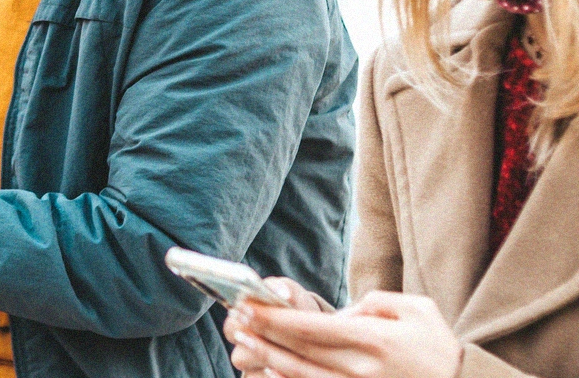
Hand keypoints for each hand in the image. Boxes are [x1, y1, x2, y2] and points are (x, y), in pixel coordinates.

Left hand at [229, 291, 461, 377]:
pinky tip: (270, 369)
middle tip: (236, 318)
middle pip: (298, 350)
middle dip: (263, 333)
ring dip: (267, 357)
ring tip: (244, 341)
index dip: (275, 317)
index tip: (250, 305)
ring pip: (299, 374)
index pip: (311, 326)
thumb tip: (339, 312)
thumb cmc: (437, 346)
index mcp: (373, 339)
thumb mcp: (416, 309)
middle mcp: (360, 368)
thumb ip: (373, 303)